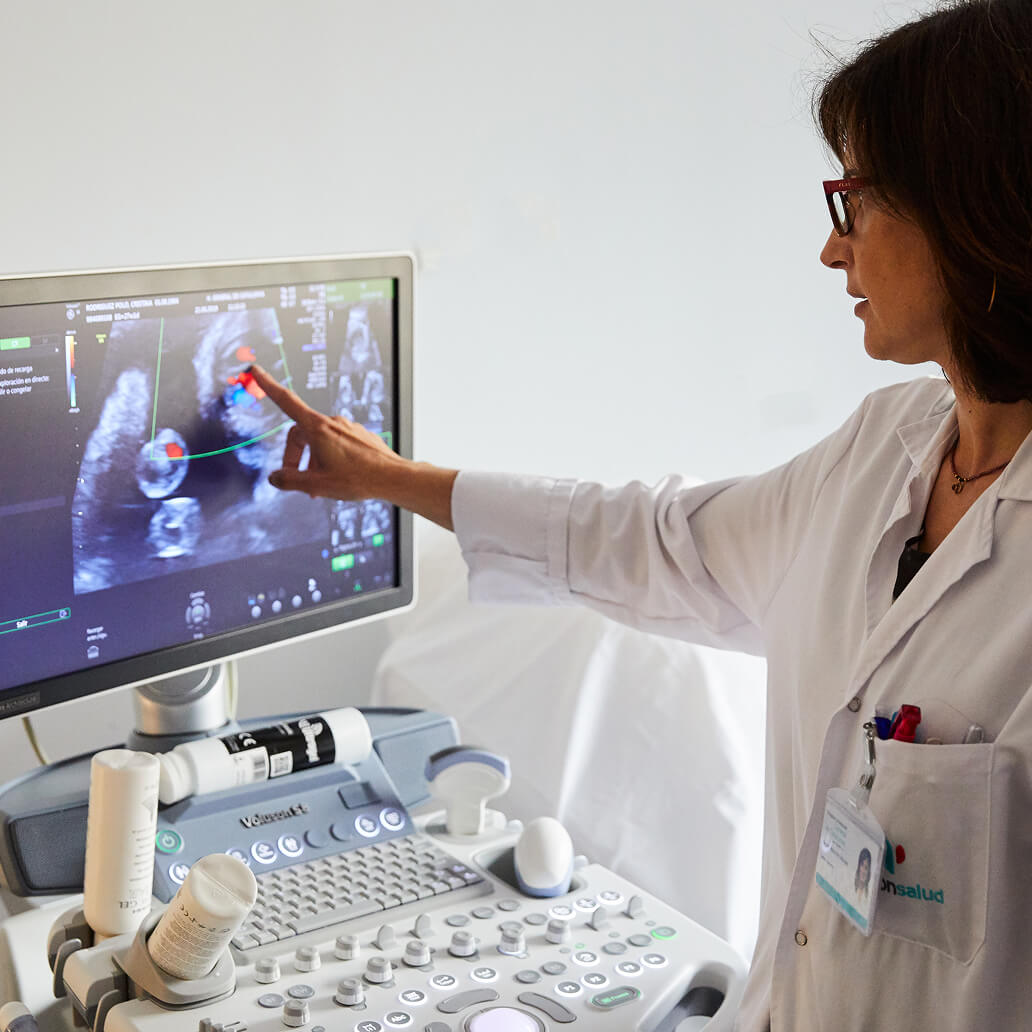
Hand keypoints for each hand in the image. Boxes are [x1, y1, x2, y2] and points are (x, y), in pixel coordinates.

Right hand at [246, 364, 401, 500]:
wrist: (393, 478)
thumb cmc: (358, 478)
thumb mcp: (316, 485)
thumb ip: (289, 480)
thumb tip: (275, 477)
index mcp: (318, 428)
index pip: (286, 401)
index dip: (268, 386)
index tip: (256, 371)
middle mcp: (333, 422)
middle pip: (301, 434)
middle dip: (295, 456)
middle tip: (298, 480)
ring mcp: (348, 428)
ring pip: (321, 442)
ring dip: (314, 461)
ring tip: (321, 486)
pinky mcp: (360, 436)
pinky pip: (338, 445)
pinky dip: (331, 460)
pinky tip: (339, 478)